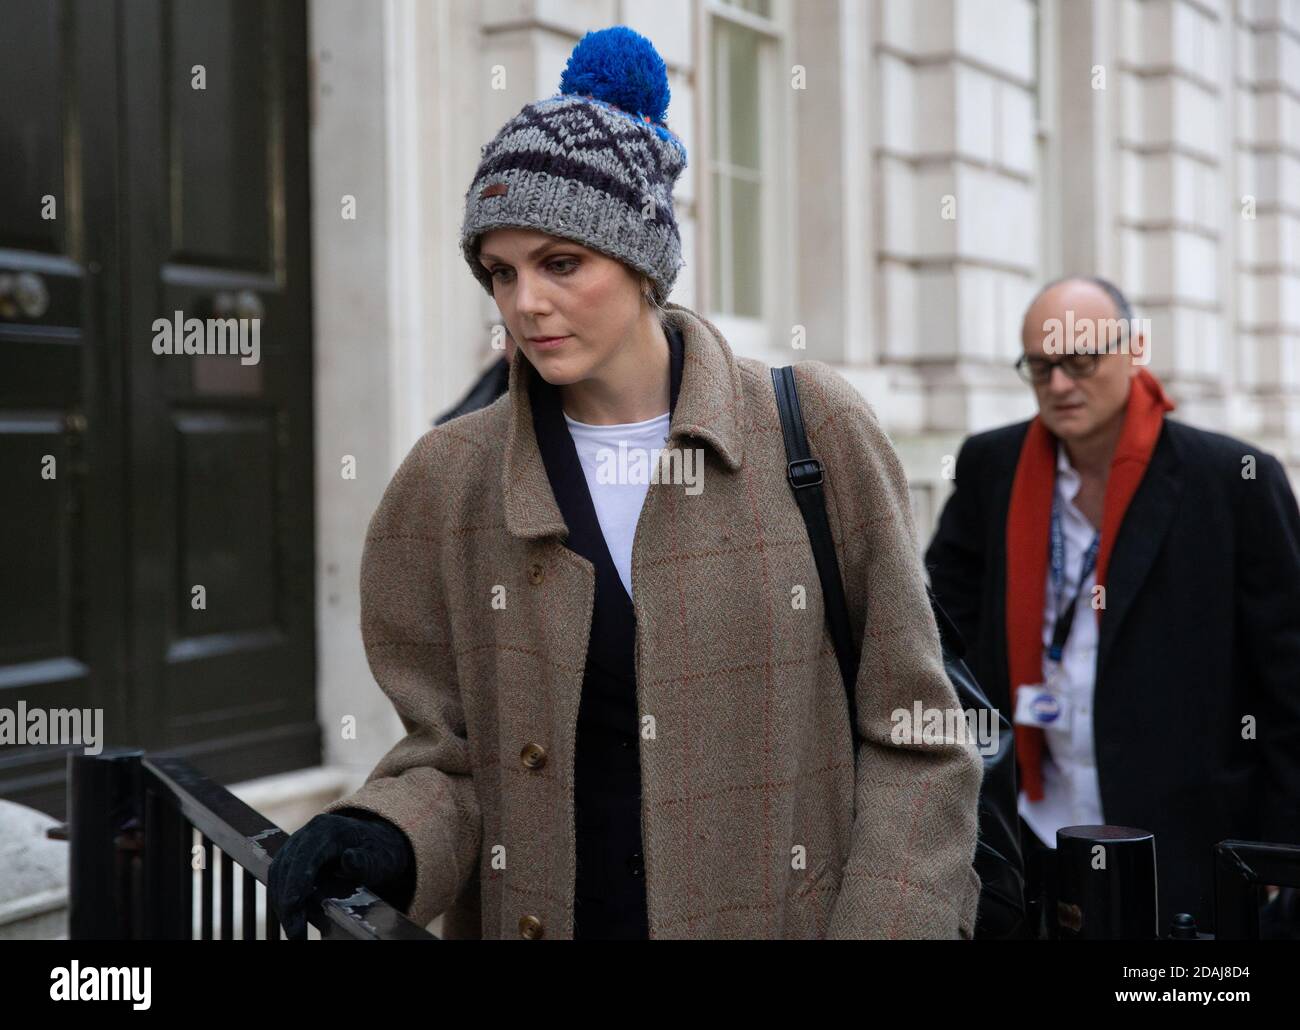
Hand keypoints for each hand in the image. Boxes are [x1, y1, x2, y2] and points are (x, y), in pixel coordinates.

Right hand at [267, 811, 415, 939]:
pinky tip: (290, 916)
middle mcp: (310, 832)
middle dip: (287, 899)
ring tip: (293, 930)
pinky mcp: (294, 854)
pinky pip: (280, 874)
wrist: (377, 843)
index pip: (307, 854)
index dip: (297, 879)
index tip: (293, 905)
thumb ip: (366, 861)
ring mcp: (299, 841)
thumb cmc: (379, 853)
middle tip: (295, 932)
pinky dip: (281, 896)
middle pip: (288, 864)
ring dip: (280, 901)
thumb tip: (349, 859)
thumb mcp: (380, 858)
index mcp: (330, 829)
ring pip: (279, 871)